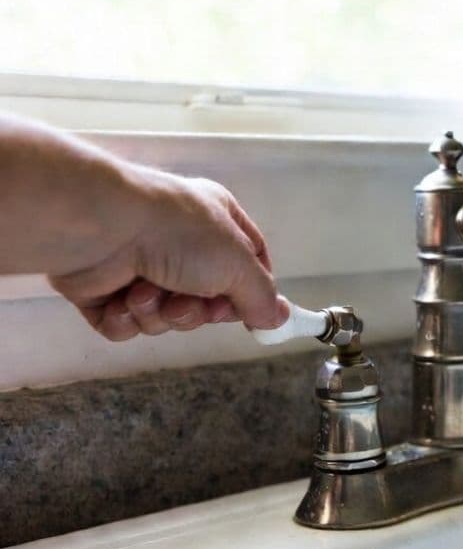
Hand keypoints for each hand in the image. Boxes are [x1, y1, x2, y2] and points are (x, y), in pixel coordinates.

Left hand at [48, 168, 286, 340]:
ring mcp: (141, 267)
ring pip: (167, 316)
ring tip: (146, 293)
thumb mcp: (237, 263)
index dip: (251, 293)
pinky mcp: (105, 291)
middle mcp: (181, 243)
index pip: (248, 264)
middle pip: (206, 300)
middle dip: (196, 311)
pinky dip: (128, 320)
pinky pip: (128, 324)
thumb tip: (276, 318)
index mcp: (217, 223)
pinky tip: (122, 300)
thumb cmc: (176, 232)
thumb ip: (260, 296)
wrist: (100, 228)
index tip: (255, 317)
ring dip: (160, 314)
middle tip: (186, 303)